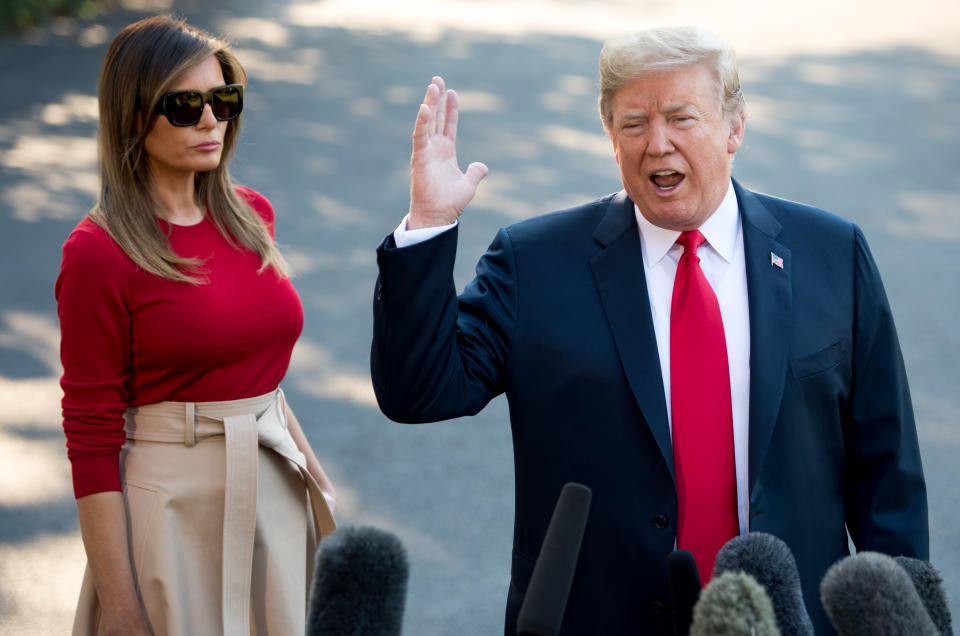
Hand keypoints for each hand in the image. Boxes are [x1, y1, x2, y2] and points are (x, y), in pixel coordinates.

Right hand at [408, 76, 487, 228]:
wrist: (438, 217)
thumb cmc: (450, 203)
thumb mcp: (468, 185)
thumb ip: (475, 173)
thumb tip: (483, 166)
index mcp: (446, 152)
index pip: (448, 124)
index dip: (451, 108)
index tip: (452, 92)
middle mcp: (434, 148)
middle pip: (436, 118)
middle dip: (437, 98)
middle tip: (437, 79)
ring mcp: (425, 152)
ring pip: (427, 122)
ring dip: (430, 103)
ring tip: (432, 85)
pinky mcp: (419, 158)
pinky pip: (419, 136)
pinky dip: (422, 121)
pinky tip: (424, 107)